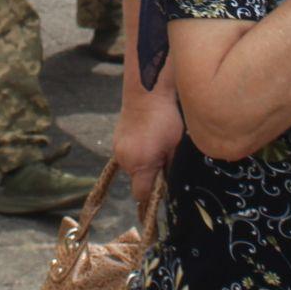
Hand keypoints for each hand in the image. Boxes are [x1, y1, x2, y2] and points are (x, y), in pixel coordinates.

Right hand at [114, 92, 183, 207]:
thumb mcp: (175, 146)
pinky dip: (136, 153)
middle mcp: (125, 160)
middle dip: (149, 177)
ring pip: (131, 168)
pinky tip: (146, 139)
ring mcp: (117, 149)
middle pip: (136, 181)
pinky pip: (126, 155)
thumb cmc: (165, 118)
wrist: (147, 93)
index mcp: (140, 164)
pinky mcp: (115, 139)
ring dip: (142, 164)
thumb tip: (169, 182)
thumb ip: (170, 168)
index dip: (152, 197)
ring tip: (155, 147)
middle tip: (162, 161)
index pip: (142, 194)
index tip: (161, 190)